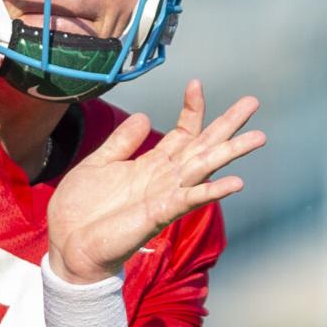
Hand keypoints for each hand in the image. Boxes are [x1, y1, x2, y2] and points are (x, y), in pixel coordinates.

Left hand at [46, 81, 264, 284]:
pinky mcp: (158, 215)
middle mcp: (164, 178)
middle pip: (203, 146)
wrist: (68, 242)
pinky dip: (211, 191)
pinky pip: (189, 200)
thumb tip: (146, 116)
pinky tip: (234, 182)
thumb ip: (122, 141)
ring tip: (258, 136)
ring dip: (231, 153)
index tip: (196, 83)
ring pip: (204, 169)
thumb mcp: (99, 163)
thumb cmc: (82, 208)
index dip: (191, 109)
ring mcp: (164, 196)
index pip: (181, 133)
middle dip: (227, 125)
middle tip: (253, 102)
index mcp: (150, 164)